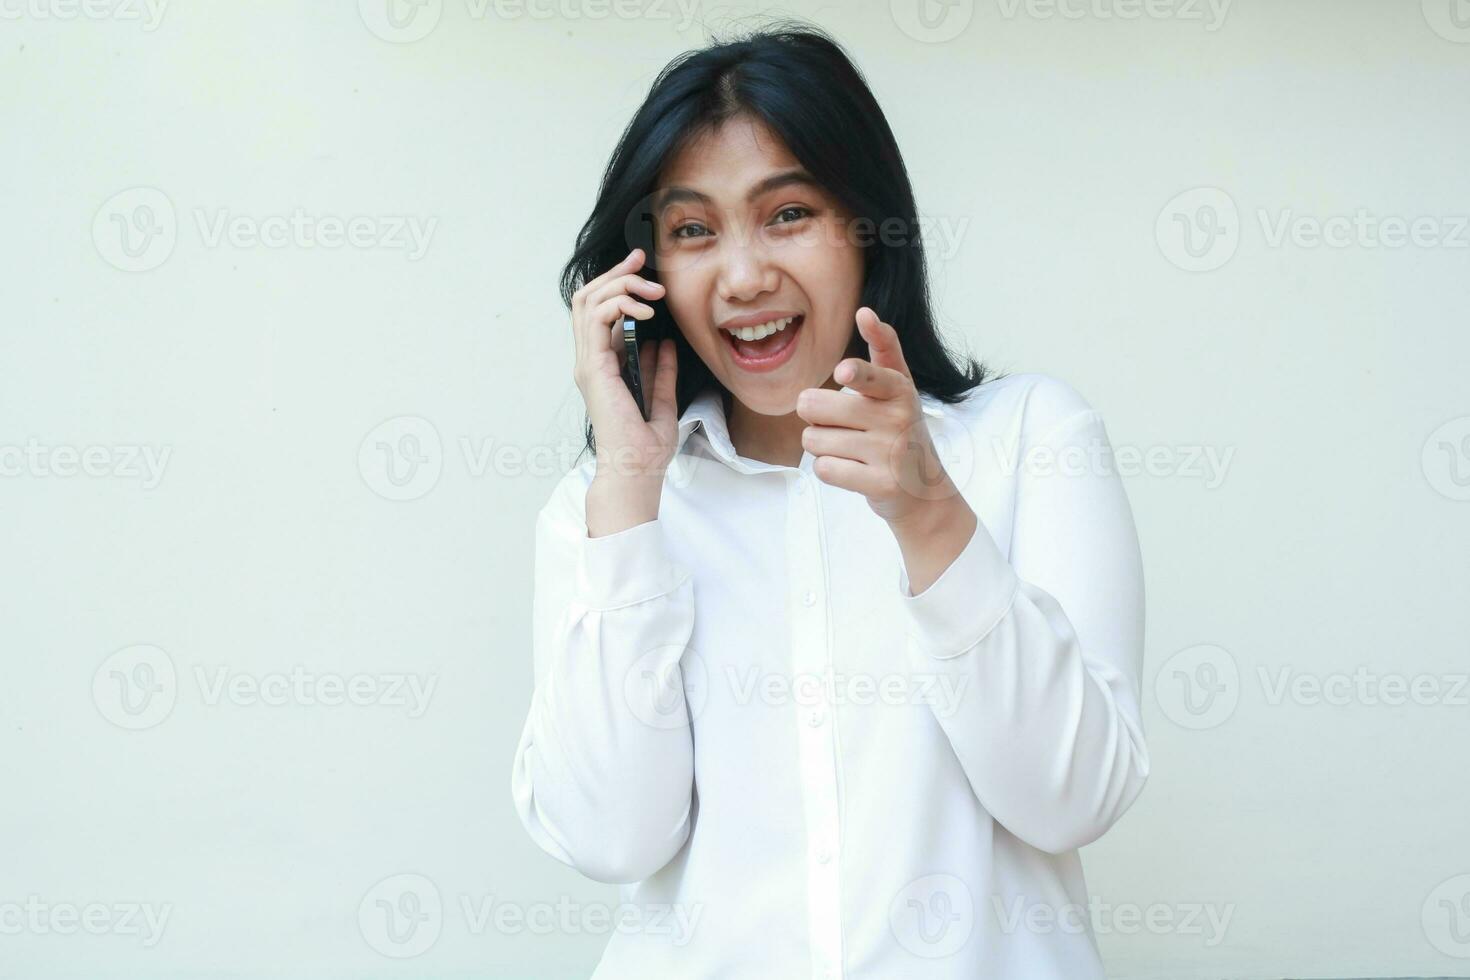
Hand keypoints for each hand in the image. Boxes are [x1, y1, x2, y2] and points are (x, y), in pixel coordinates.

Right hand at [569, 248, 679, 480]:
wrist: (636, 472)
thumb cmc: (645, 448)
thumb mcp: (662, 401)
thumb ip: (661, 372)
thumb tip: (665, 345)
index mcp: (603, 367)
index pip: (599, 312)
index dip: (619, 284)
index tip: (645, 269)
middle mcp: (591, 361)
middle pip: (587, 298)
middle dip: (614, 272)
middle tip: (640, 257)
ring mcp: (588, 363)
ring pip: (587, 300)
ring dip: (619, 283)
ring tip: (651, 288)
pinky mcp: (593, 367)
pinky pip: (597, 317)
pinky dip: (619, 302)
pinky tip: (645, 309)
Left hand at [794, 307, 959, 526]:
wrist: (925, 491)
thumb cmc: (902, 430)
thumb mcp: (900, 386)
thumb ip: (884, 348)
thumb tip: (865, 311)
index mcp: (900, 390)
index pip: (874, 377)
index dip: (856, 374)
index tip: (844, 372)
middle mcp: (897, 419)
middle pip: (817, 407)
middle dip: (813, 416)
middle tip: (836, 422)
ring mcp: (890, 454)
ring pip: (815, 440)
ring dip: (820, 445)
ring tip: (848, 447)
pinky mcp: (880, 484)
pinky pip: (825, 469)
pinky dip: (827, 468)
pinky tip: (850, 467)